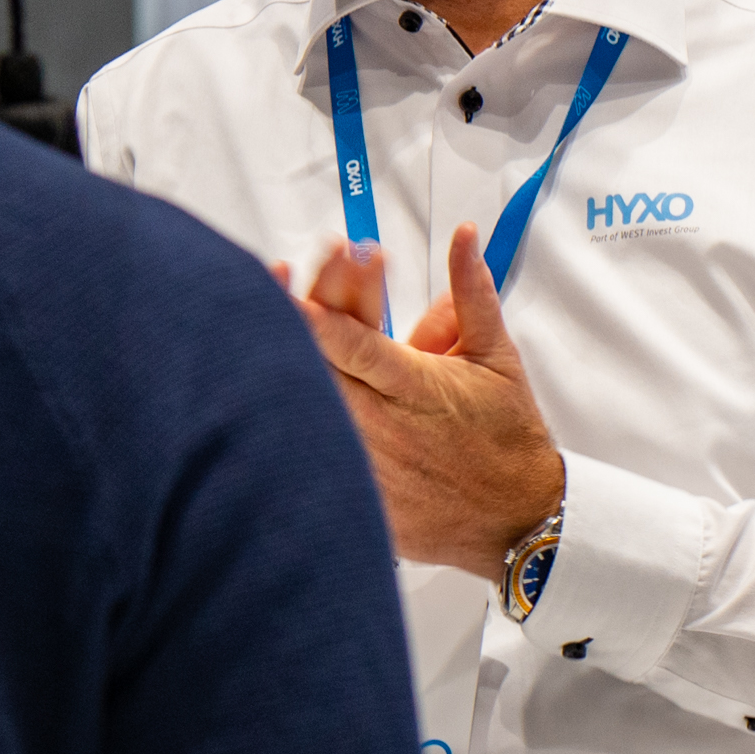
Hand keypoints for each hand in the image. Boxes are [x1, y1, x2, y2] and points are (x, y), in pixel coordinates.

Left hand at [275, 223, 564, 578]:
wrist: (521, 518)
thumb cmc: (507, 434)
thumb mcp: (496, 356)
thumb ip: (473, 292)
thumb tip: (465, 235)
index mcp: (416, 385)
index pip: (357, 345)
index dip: (317, 321)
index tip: (284, 296)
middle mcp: (385, 425)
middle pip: (317, 378)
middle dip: (283, 342)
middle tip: (243, 306)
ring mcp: (368, 466)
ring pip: (305, 422)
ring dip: (273, 389)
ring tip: (233, 352)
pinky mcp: (360, 500)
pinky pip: (310, 470)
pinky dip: (282, 444)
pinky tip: (248, 426)